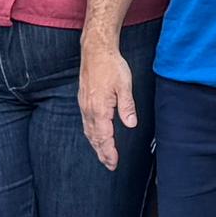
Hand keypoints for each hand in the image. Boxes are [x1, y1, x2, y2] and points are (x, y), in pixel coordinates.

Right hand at [77, 35, 138, 168]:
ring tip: (103, 155)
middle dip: (102, 153)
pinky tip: (95, 136)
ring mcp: (85, 105)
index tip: (114, 163)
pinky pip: (86, 123)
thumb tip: (131, 124)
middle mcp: (89, 110)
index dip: (109, 152)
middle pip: (95, 138)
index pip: (104, 137)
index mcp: (100, 109)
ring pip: (89, 131)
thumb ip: (127, 106)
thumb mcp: (124, 85)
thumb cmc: (111, 66)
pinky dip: (91, 134)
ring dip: (96, 145)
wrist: (95, 51)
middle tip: (110, 165)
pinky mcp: (84, 100)